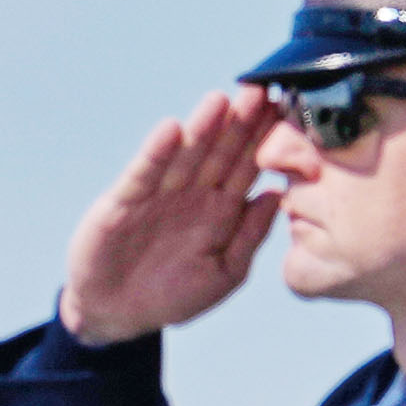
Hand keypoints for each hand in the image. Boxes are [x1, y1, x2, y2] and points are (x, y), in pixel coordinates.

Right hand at [58, 86, 282, 344]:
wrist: (117, 314)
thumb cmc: (174, 295)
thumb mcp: (224, 272)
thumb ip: (250, 236)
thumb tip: (279, 197)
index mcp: (221, 209)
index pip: (248, 167)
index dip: (266, 141)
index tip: (288, 112)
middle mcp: (193, 194)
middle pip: (220, 151)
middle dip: (240, 123)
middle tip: (261, 91)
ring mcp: (159, 195)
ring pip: (186, 156)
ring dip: (202, 128)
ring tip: (221, 100)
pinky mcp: (124, 202)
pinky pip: (144, 174)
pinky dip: (157, 153)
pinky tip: (172, 130)